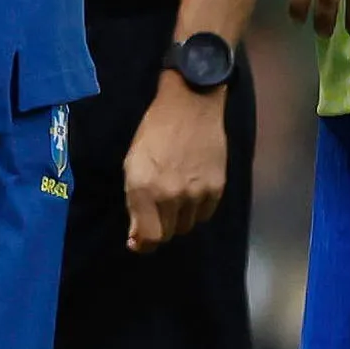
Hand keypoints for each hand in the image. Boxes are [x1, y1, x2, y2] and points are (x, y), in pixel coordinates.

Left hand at [120, 77, 228, 250]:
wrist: (191, 104)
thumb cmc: (155, 131)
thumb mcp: (133, 164)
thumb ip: (134, 202)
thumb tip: (137, 237)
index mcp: (144, 189)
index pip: (149, 237)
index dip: (144, 244)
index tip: (139, 240)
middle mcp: (171, 196)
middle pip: (168, 234)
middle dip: (159, 227)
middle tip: (157, 210)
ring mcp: (197, 193)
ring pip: (188, 225)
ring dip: (178, 217)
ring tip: (176, 195)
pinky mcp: (217, 188)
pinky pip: (205, 214)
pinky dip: (197, 208)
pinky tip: (192, 189)